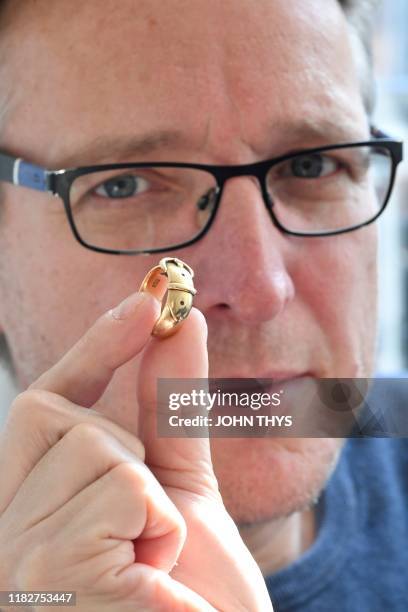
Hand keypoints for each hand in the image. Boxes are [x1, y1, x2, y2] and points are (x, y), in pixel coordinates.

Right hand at [0, 290, 271, 610]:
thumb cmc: (190, 590)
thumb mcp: (178, 489)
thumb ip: (168, 405)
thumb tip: (178, 322)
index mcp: (30, 509)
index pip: (46, 406)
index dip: (95, 347)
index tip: (143, 302)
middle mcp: (3, 534)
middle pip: (70, 425)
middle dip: (130, 462)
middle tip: (148, 539)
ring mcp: (20, 561)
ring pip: (104, 458)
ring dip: (154, 513)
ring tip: (150, 573)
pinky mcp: (56, 579)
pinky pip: (129, 499)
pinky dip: (163, 537)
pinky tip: (154, 592)